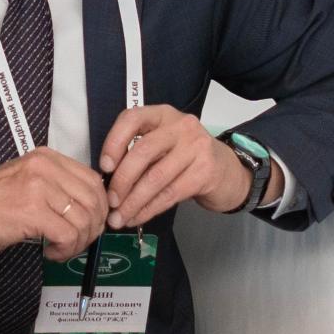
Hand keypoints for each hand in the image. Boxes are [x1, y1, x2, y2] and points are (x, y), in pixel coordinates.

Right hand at [0, 147, 107, 262]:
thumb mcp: (25, 183)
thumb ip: (55, 189)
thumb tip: (87, 211)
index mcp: (46, 158)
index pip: (93, 181)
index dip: (98, 208)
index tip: (89, 226)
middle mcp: (45, 167)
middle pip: (94, 200)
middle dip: (93, 229)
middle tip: (77, 243)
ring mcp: (39, 187)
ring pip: (85, 220)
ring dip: (78, 243)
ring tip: (60, 250)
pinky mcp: (32, 211)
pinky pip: (68, 235)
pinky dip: (65, 250)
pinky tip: (51, 253)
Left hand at [98, 106, 282, 227]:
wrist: (228, 172)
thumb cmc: (186, 159)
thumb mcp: (163, 146)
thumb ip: (138, 153)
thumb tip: (106, 181)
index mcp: (163, 114)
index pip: (132, 118)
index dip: (114, 142)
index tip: (105, 166)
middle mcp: (181, 126)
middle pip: (142, 151)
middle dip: (122, 181)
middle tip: (110, 202)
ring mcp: (196, 147)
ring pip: (155, 177)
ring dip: (133, 202)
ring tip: (119, 218)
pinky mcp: (205, 172)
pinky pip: (169, 194)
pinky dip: (149, 209)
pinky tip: (137, 218)